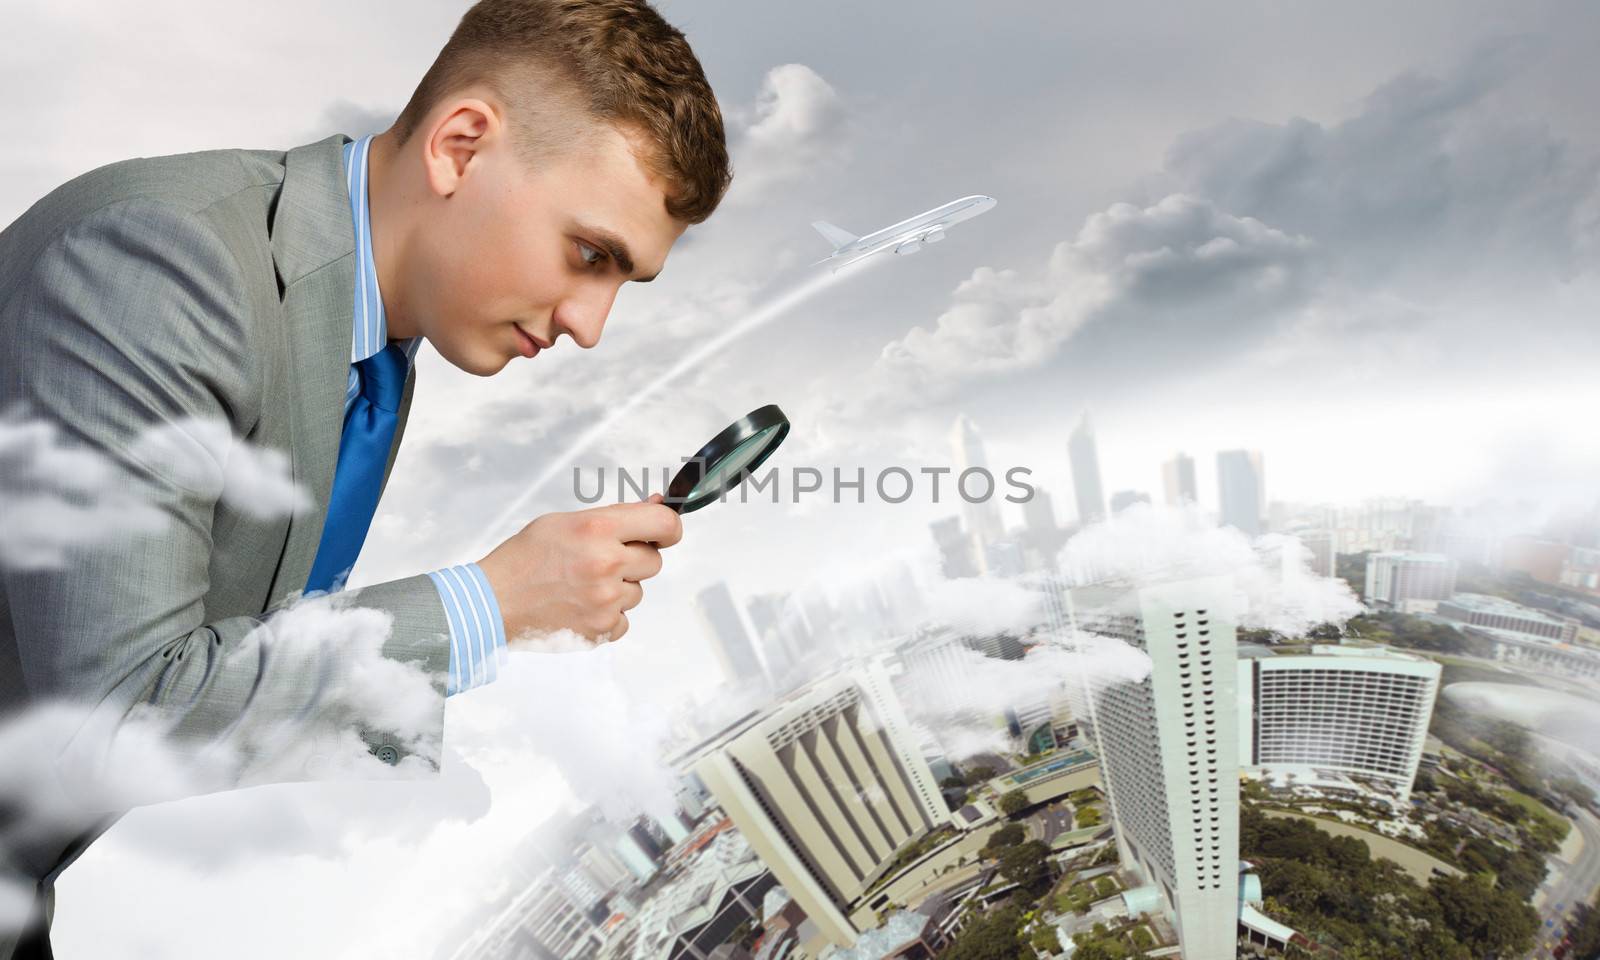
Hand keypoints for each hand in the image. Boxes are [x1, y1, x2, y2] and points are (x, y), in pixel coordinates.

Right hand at [478, 494, 682, 647]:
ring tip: (581, 585)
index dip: (669, 529)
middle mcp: (606, 563)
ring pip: (637, 592)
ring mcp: (605, 600)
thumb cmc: (525, 557)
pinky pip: (623, 619)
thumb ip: (614, 516)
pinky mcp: (601, 629)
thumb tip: (656, 507)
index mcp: (597, 529)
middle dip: (634, 560)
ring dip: (618, 589)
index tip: (664, 534)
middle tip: (601, 561)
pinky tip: (579, 605)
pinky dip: (607, 615)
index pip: (664, 525)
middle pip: (654, 561)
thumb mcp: (565, 521)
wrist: (494, 602)